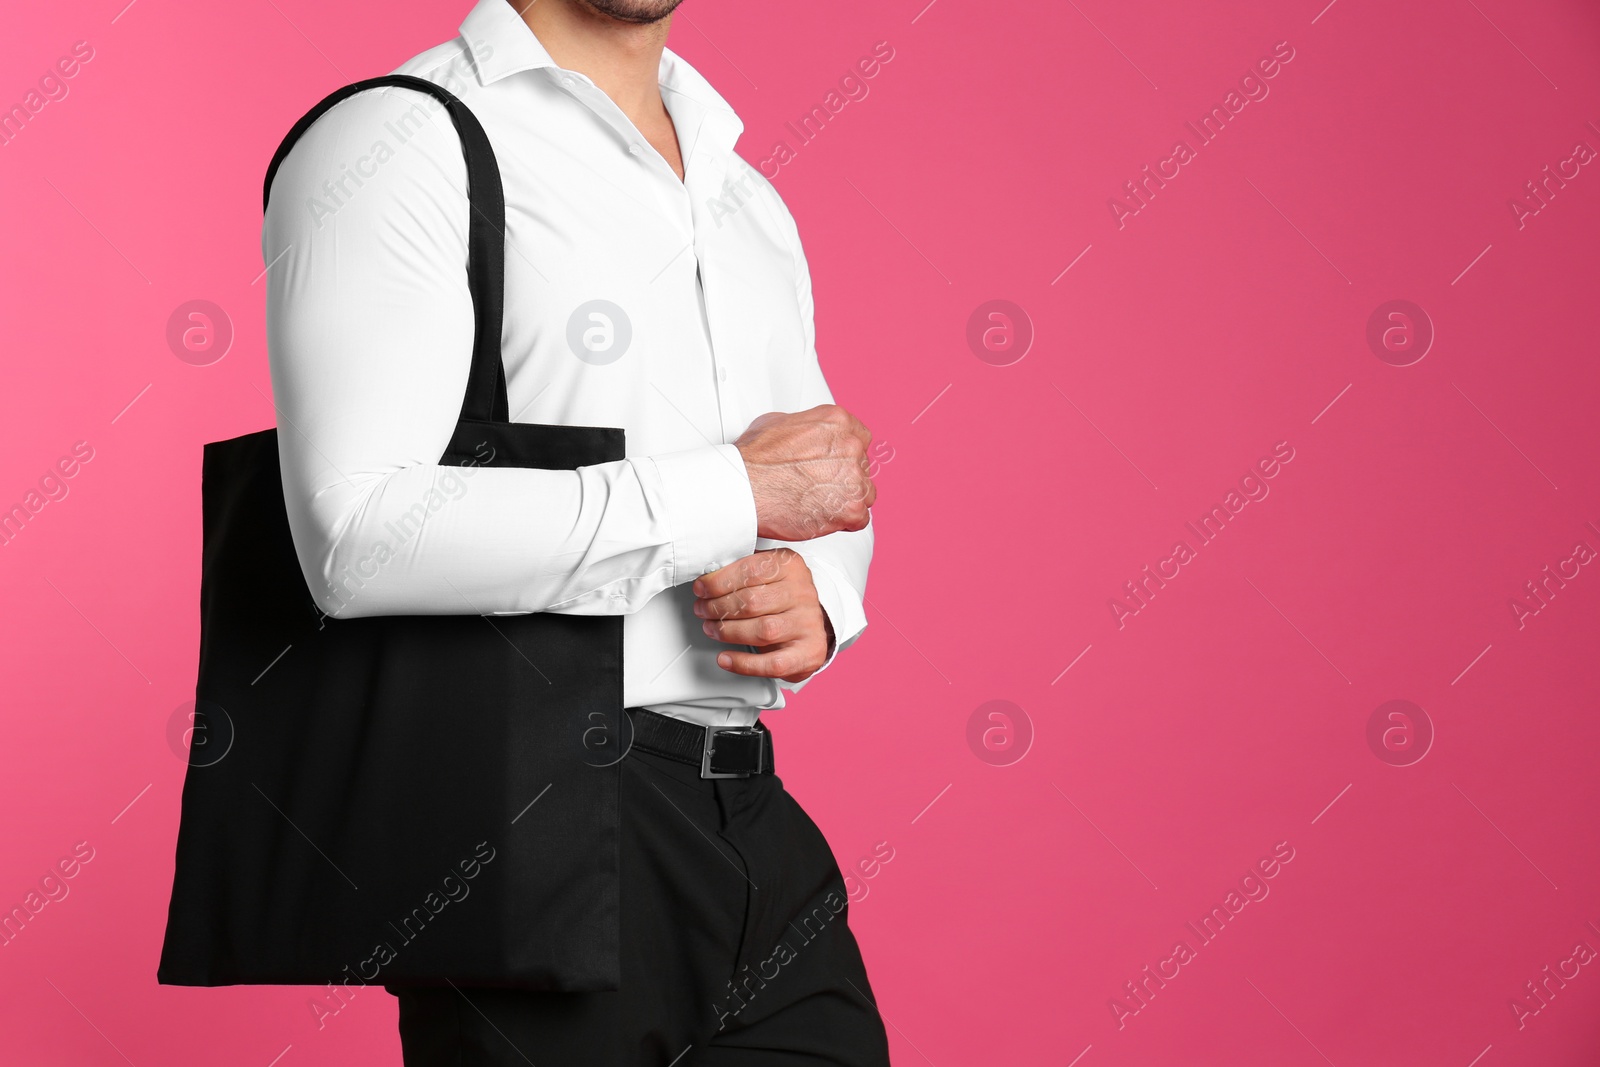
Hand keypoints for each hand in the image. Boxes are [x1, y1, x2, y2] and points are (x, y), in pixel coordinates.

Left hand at [693, 549, 833, 682]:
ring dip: (728, 632)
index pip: (751, 570)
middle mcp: (802, 593)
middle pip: (753, 601)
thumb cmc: (783, 598)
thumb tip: (708, 577)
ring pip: (763, 630)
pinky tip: (726, 658)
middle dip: (718, 607)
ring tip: (712, 629)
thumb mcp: (767, 573)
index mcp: (791, 566)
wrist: (810, 625)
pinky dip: (743, 663)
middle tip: (703, 610)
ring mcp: (807, 624)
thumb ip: (742, 571)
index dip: (719, 581)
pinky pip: (772, 663)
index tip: (702, 589)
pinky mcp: (808, 652)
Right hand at [734, 405, 875, 541]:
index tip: (836, 465)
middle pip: (862, 467)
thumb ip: (805, 427)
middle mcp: (850, 447)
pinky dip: (843, 522)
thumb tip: (806, 435)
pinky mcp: (850, 509)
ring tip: (820, 503)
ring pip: (865, 493)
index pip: (860, 439)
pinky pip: (859, 519)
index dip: (846, 456)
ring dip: (847, 500)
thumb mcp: (778, 422)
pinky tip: (823, 517)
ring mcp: (853, 479)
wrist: (743, 489)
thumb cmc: (754, 460)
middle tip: (820, 486)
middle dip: (844, 479)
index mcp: (838, 422)